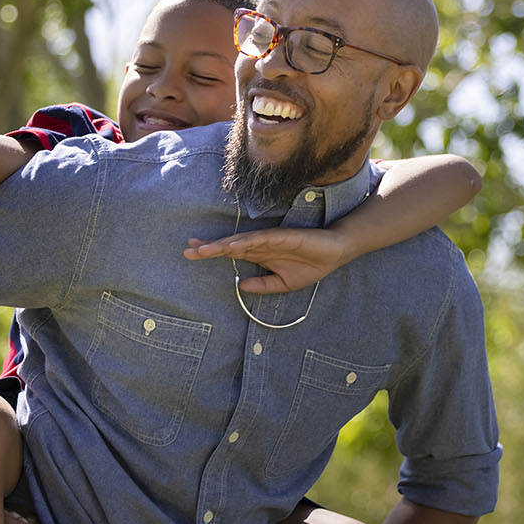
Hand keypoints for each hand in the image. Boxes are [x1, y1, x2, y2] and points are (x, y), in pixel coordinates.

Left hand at [184, 228, 351, 293]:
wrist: (334, 252)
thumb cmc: (310, 265)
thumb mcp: (283, 284)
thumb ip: (263, 286)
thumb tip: (242, 287)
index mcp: (259, 254)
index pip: (230, 253)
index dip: (212, 252)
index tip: (191, 254)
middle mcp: (261, 245)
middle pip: (229, 246)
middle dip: (209, 248)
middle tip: (188, 249)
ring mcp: (270, 239)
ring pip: (241, 241)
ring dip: (222, 245)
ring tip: (204, 249)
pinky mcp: (283, 236)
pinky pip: (261, 239)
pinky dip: (246, 241)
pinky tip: (232, 245)